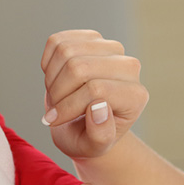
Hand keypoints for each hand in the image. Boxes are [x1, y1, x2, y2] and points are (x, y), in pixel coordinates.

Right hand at [41, 30, 148, 158]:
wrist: (83, 122)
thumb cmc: (88, 136)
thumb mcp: (93, 147)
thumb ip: (100, 135)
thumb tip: (98, 107)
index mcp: (135, 96)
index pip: (96, 89)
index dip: (67, 106)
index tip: (53, 120)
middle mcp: (129, 66)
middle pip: (79, 67)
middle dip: (58, 91)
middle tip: (54, 109)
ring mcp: (110, 48)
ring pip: (66, 51)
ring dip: (52, 77)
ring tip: (56, 95)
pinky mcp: (91, 37)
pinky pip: (57, 41)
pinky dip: (48, 63)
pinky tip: (55, 78)